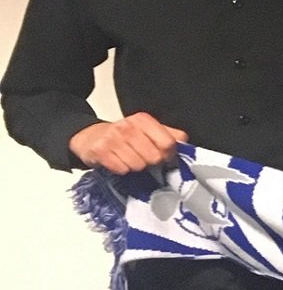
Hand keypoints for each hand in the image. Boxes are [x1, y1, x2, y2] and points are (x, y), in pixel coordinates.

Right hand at [69, 113, 186, 173]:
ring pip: (138, 165)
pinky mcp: (100, 151)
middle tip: (143, 158)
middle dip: (151, 162)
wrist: (90, 137)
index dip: (169, 154)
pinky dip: (121, 170)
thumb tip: (185, 142)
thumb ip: (168, 135)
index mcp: (143, 120)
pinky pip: (121, 169)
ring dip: (135, 167)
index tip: (164, 157)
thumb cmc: (123, 136)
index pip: (168, 143)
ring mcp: (113, 138)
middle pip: (154, 156)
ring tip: (129, 159)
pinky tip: (117, 162)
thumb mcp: (147, 130)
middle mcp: (128, 126)